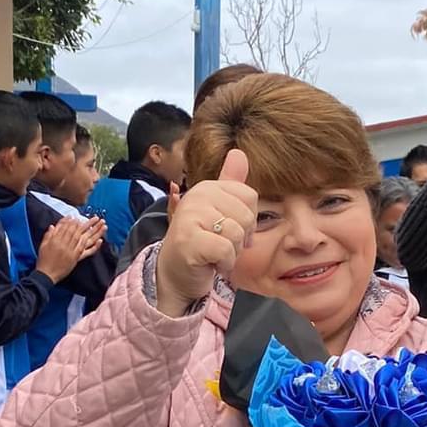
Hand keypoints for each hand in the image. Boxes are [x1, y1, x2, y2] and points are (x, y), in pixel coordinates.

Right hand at [37, 217, 101, 281]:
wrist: (46, 274)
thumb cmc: (44, 260)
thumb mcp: (43, 245)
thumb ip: (48, 235)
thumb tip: (53, 226)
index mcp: (56, 240)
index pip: (67, 227)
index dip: (73, 221)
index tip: (78, 216)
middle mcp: (65, 244)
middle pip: (78, 231)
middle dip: (87, 223)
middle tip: (95, 218)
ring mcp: (72, 251)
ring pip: (84, 239)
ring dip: (94, 231)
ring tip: (101, 225)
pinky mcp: (76, 259)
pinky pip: (87, 251)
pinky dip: (94, 246)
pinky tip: (100, 241)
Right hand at [155, 149, 256, 316]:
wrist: (176, 275)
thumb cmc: (202, 244)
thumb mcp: (219, 212)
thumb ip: (231, 184)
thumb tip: (238, 152)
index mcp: (206, 187)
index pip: (249, 197)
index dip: (247, 221)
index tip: (230, 231)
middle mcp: (196, 196)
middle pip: (246, 216)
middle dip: (240, 239)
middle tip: (220, 245)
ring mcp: (190, 216)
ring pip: (236, 233)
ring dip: (232, 254)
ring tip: (215, 255)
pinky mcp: (188, 239)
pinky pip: (226, 250)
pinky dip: (224, 264)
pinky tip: (211, 265)